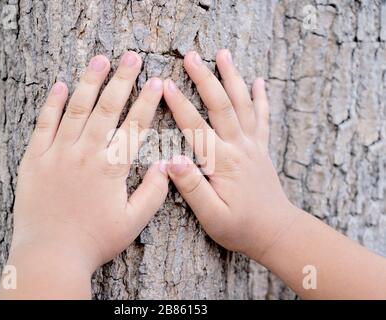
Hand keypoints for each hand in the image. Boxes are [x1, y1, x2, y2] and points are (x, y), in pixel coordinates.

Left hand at [1, 51, 167, 297]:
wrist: (50, 255)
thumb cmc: (94, 241)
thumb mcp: (133, 222)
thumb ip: (153, 192)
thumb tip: (165, 166)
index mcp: (111, 168)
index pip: (134, 126)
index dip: (147, 101)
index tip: (156, 82)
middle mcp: (85, 153)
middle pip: (107, 108)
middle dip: (122, 80)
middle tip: (131, 57)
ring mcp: (57, 153)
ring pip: (76, 109)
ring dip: (89, 82)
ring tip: (99, 60)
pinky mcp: (34, 159)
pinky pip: (43, 124)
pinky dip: (51, 103)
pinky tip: (59, 85)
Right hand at [163, 50, 295, 260]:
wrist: (276, 232)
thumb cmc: (241, 227)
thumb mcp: (212, 216)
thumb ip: (192, 187)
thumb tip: (172, 160)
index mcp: (222, 163)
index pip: (196, 127)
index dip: (179, 105)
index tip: (164, 84)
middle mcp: (239, 147)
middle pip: (221, 105)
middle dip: (205, 78)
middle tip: (191, 56)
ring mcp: (253, 145)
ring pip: (243, 104)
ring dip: (232, 77)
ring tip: (223, 53)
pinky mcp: (261, 148)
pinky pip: (262, 117)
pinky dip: (261, 97)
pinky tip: (258, 81)